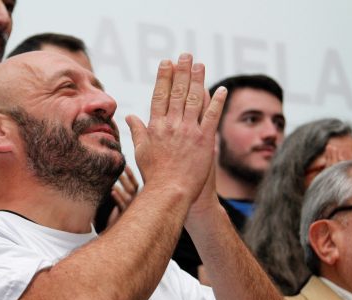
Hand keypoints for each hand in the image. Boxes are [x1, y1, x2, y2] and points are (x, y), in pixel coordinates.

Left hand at [107, 166, 139, 226]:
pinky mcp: (124, 216)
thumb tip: (116, 175)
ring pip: (127, 196)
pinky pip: (121, 206)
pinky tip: (112, 192)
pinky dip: (117, 198)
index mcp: (137, 198)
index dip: (131, 175)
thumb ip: (122, 190)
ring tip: (113, 182)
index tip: (125, 166)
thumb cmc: (119, 213)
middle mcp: (136, 203)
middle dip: (125, 179)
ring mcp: (131, 209)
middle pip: (132, 188)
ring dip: (121, 188)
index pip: (136, 184)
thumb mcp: (122, 200)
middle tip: (118, 170)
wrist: (118, 230)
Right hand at [126, 54, 226, 202]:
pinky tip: (222, 90)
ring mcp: (189, 132)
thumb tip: (130, 116)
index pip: (160, 95)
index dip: (164, 77)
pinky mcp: (205, 141)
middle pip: (178, 92)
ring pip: (195, 99)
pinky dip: (217, 102)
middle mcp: (172, 125)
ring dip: (199, 79)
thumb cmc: (154, 175)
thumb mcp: (141, 152)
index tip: (167, 63)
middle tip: (186, 55)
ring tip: (201, 64)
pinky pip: (212, 117)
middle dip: (182, 71)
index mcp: (156, 126)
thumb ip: (137, 131)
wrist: (169, 193)